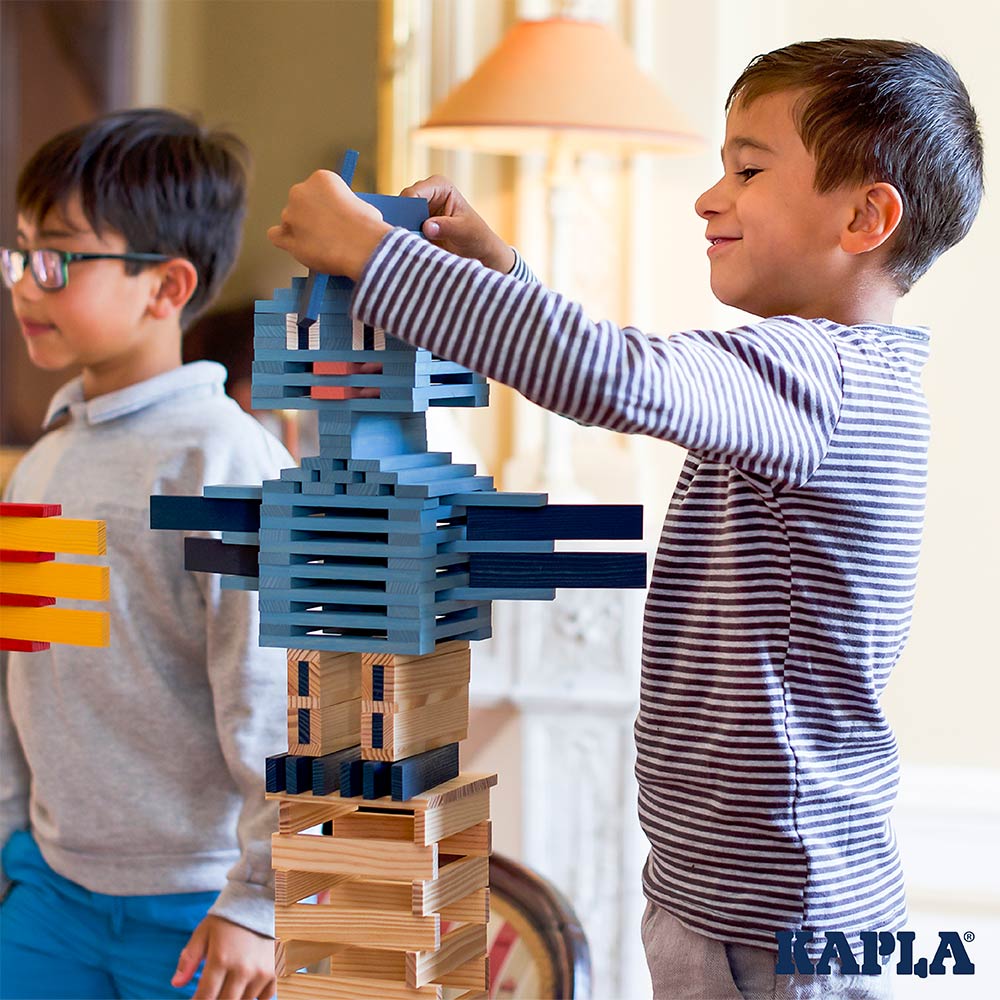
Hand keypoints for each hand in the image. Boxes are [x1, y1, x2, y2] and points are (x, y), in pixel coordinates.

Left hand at [171, 913, 275, 998]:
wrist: (261, 902)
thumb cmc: (228, 919)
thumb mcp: (204, 933)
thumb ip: (189, 958)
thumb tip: (176, 984)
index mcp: (221, 959)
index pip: (205, 997)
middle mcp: (242, 969)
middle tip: (213, 992)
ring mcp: (261, 972)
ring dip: (234, 997)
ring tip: (230, 985)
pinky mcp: (275, 971)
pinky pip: (264, 998)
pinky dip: (255, 996)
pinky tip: (248, 985)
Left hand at [268, 170, 391, 280]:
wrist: (364, 248)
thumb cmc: (367, 228)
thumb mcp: (362, 205)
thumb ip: (345, 205)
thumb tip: (344, 215)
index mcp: (320, 178)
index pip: (315, 190)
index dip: (325, 205)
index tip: (332, 215)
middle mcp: (301, 191)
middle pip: (300, 203)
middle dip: (311, 216)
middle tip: (326, 231)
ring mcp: (291, 214)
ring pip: (290, 221)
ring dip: (301, 230)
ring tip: (321, 244)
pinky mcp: (286, 236)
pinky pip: (276, 236)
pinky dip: (285, 241)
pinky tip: (297, 246)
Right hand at [400, 175, 514, 273]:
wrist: (477, 252)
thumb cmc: (476, 236)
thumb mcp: (465, 231)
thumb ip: (447, 227)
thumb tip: (427, 227)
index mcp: (439, 186)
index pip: (414, 193)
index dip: (407, 209)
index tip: (406, 226)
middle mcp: (425, 194)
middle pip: (402, 205)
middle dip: (401, 220)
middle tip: (401, 238)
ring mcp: (418, 210)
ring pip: (398, 218)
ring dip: (400, 231)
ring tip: (402, 245)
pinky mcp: (414, 226)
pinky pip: (401, 230)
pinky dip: (402, 239)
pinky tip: (403, 249)